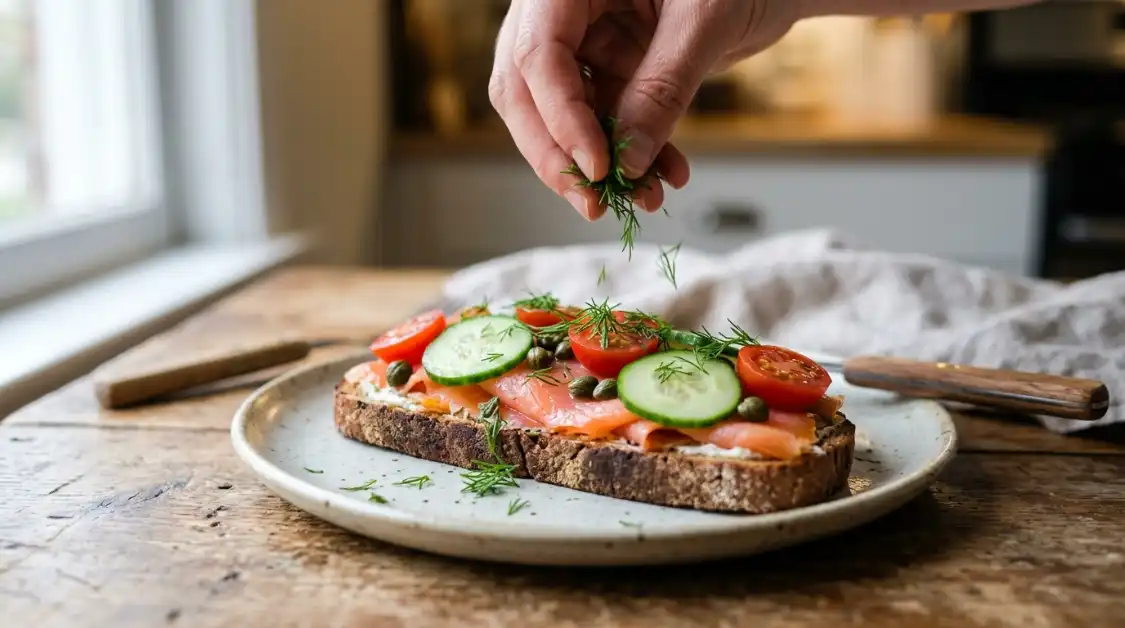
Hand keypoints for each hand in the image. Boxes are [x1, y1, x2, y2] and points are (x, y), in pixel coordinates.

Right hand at [489, 0, 796, 219]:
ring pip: (565, 116)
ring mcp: (586, 39)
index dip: (560, 116)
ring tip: (643, 197)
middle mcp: (563, 9)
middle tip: (592, 202)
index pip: (537, 54)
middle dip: (558, 155)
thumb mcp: (703, 22)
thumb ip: (662, 88)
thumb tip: (626, 161)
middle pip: (527, 92)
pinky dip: (633, 152)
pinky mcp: (612, 65)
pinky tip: (664, 174)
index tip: (597, 166)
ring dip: (601, 164)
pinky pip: (607, 120)